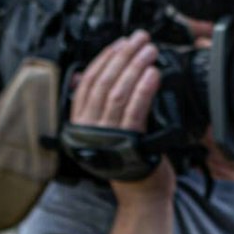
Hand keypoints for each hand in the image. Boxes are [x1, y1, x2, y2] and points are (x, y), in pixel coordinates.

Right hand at [72, 31, 173, 201]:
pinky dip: (144, 89)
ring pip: (117, 93)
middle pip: (104, 83)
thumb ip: (95, 106)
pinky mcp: (128, 143)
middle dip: (124, 56)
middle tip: (141, 39)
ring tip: (150, 51)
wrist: (142, 194)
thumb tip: (84, 75)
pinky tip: (153, 74)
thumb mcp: (106, 131)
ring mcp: (107, 137)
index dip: (105, 59)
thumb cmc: (128, 161)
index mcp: (80, 123)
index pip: (88, 82)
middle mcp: (89, 129)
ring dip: (135, 67)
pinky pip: (135, 110)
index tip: (121, 42)